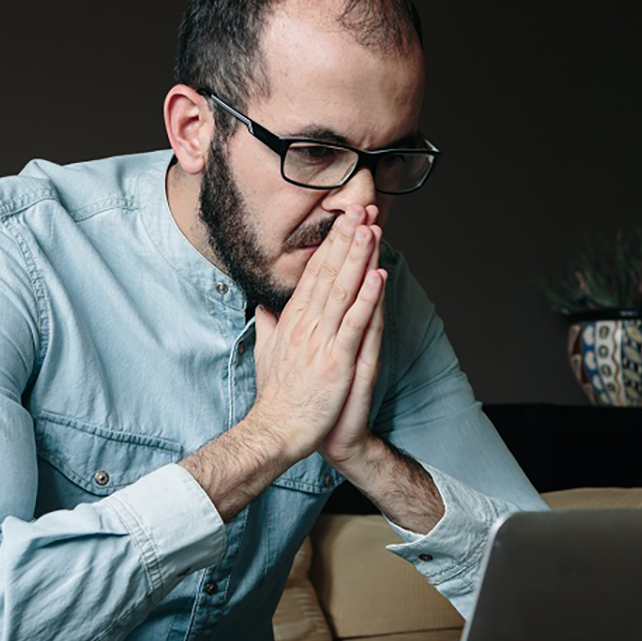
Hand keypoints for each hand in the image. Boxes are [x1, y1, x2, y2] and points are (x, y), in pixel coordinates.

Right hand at [246, 204, 385, 465]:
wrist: (277, 432)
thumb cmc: (277, 398)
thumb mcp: (266, 355)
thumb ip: (267, 327)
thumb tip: (263, 308)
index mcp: (292, 322)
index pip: (313, 275)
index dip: (330, 246)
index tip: (343, 222)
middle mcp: (305, 325)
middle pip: (328, 273)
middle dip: (345, 239)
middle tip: (360, 208)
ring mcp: (321, 342)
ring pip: (343, 290)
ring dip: (358, 258)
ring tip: (371, 228)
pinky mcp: (336, 361)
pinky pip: (354, 323)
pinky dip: (367, 299)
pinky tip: (378, 275)